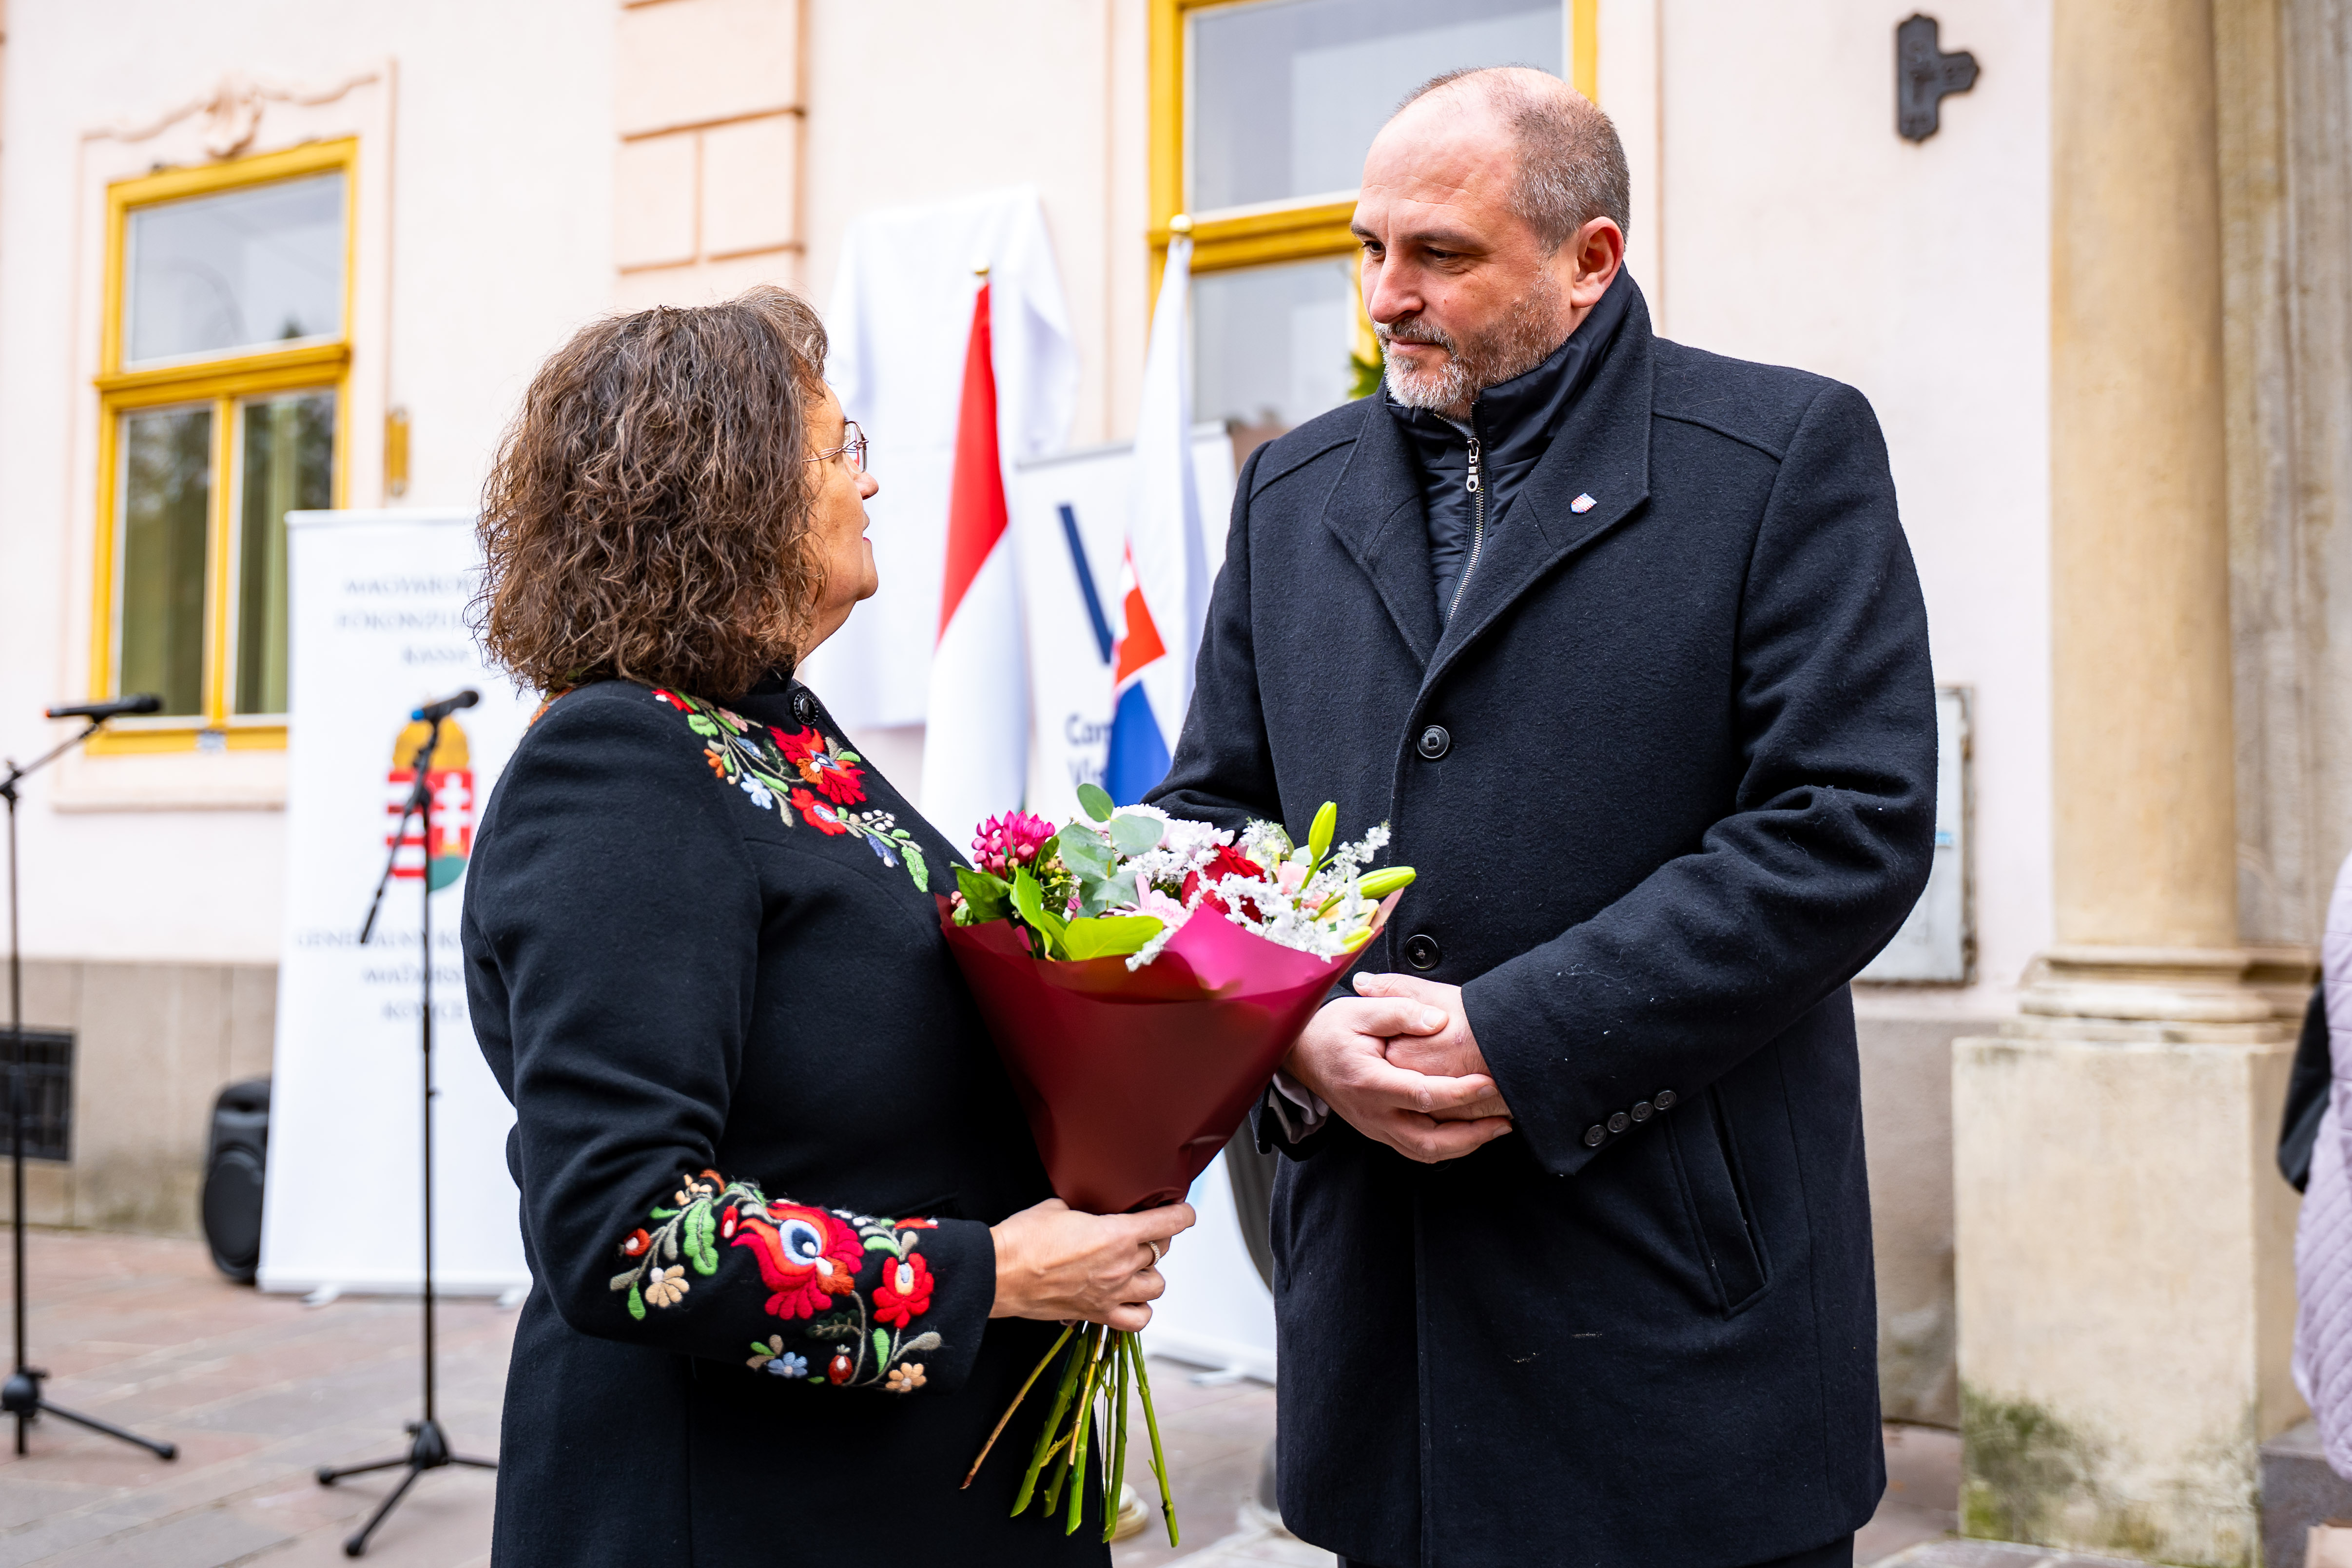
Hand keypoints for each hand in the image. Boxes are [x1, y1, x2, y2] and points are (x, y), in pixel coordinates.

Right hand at [989, 1198, 1195, 1331]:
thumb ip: (1084, 1211)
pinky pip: (1137, 1320)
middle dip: (1155, 1239)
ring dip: (1150, 1274)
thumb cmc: (1023, 1239)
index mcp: (1116, 1233)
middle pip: (1160, 1251)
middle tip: (1142, 1233)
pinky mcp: (1096, 1314)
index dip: (1182, 1215)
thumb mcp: (1058, 1207)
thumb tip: (1087, 1213)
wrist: (998, 1272)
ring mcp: (1111, 1293)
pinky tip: (1129, 1299)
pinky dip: (1140, 1310)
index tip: (1184, 1212)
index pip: (1168, 1223)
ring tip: (1136, 1267)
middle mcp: (1121, 1266)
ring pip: (1157, 1286)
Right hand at [1282, 991, 1512, 1163]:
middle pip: (1429, 1141)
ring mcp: (1375, 1127)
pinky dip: (1447, 1146)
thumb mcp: (1360, 1009)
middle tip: (1505, 1118)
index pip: (1422, 1095)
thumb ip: (1399, 1012)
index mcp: (1369, 1081)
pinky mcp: (1379, 1132)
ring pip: (1425, 1152)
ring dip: (1464, 1145)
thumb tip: (1439, 1021)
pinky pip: (1417, 1149)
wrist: (1301, 1054)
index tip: (1489, 1082)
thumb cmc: (1332, 1030)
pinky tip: (1469, 1133)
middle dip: (1472, 1134)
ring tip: (1496, 1128)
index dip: (1460, 1092)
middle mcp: (1372, 1113)